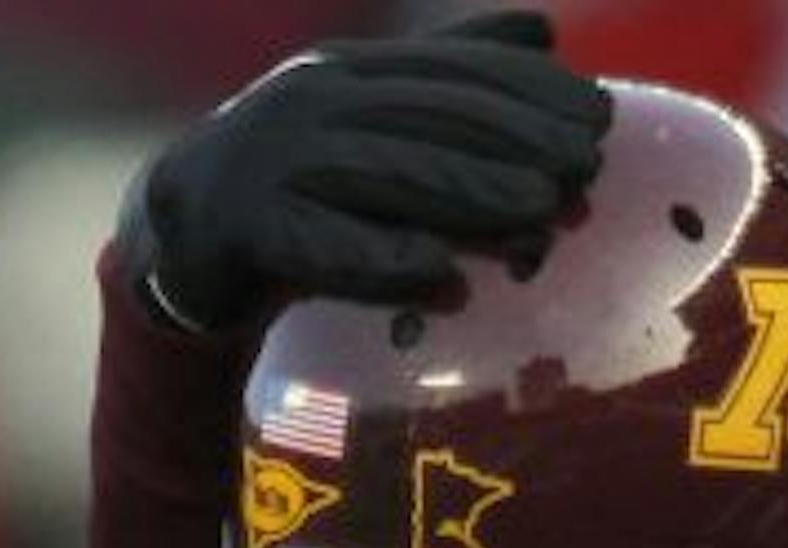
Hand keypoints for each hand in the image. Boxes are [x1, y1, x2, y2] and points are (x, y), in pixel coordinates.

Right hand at [125, 11, 612, 330]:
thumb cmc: (307, 181)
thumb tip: (544, 33)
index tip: (601, 118)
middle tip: (584, 166)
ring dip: (466, 193)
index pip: (451, 75)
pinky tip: (439, 274)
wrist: (186, 232)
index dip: (529, 93)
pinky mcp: (252, 229)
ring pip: (387, 177)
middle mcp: (315, 103)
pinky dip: (383, 262)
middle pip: (427, 118)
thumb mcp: (377, 120)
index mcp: (351, 72)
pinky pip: (326, 249)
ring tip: (537, 212)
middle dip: (512, 140)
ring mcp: (279, 162)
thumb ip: (450, 78)